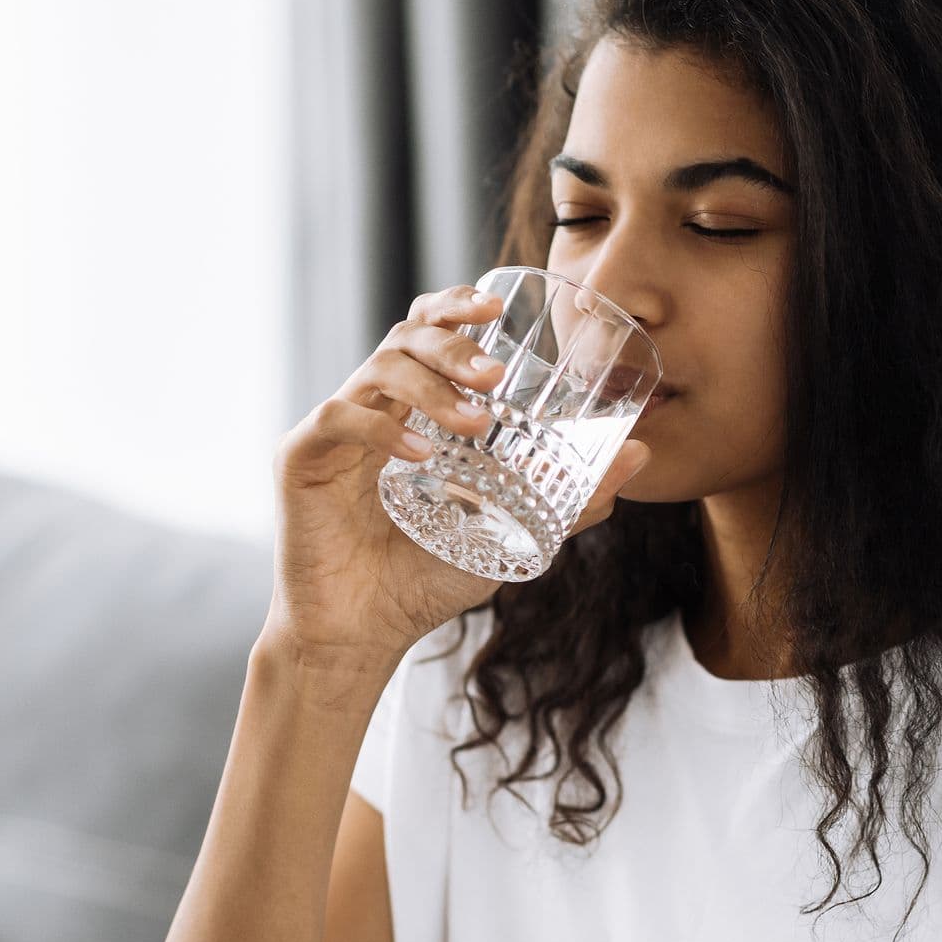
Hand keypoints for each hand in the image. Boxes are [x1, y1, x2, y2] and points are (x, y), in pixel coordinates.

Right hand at [264, 282, 651, 667]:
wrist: (364, 634)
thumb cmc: (427, 579)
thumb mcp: (513, 535)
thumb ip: (570, 498)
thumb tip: (640, 454)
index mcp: (414, 410)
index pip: (429, 333)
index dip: (456, 307)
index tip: (496, 308)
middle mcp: (373, 407)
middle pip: (406, 336)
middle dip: (454, 343)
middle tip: (495, 373)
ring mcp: (336, 428)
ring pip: (378, 368)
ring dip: (430, 386)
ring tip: (472, 422)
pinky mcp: (301, 456)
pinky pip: (339, 417)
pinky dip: (381, 429)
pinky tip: (417, 455)